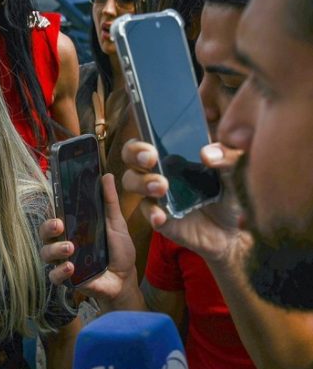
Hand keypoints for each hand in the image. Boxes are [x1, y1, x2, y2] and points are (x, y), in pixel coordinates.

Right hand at [40, 174, 137, 307]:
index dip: (51, 208)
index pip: (55, 214)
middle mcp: (63, 242)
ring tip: (70, 247)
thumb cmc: (119, 251)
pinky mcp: (67, 279)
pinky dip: (59, 271)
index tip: (55, 202)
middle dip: (48, 227)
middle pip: (45, 232)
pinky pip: (53, 275)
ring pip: (45, 253)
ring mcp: (63, 260)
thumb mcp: (116, 224)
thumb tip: (106, 175)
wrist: (126, 279)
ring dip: (55, 249)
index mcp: (73, 227)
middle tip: (59, 224)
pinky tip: (71, 267)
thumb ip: (109, 201)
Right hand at [120, 139, 246, 261]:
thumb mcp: (237, 172)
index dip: (144, 136)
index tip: (155, 143)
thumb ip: (229, 157)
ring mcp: (156, 195)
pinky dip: (151, 213)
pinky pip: (147, 212)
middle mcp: (160, 171)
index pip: (149, 137)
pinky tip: (160, 216)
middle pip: (131, 156)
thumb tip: (207, 154)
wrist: (233, 232)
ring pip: (131, 182)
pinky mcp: (159, 217)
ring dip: (141, 182)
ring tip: (161, 188)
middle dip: (135, 153)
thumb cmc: (232, 194)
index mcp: (176, 154)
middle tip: (151, 159)